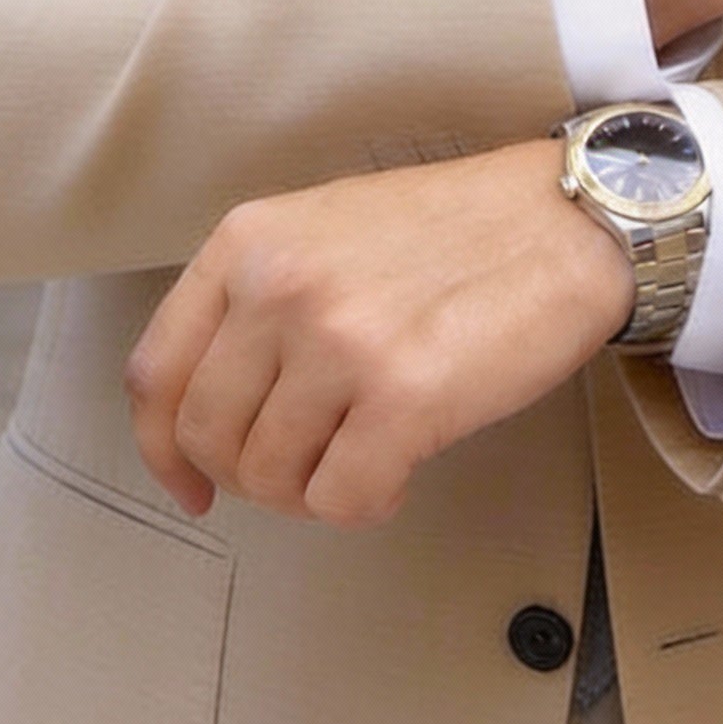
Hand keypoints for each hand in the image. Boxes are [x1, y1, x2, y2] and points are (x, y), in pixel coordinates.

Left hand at [124, 139, 634, 528]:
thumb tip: (212, 415)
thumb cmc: (457, 230)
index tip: (188, 483)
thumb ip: (259, 299)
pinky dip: (367, 503)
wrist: (566, 219)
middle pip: (206, 437)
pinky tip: (400, 469)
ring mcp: (339, 341)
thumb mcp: (326, 230)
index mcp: (250, 241)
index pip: (156, 372)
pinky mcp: (404, 396)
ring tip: (364, 455)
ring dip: (313, 489)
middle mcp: (280, 286)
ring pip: (270, 477)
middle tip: (304, 467)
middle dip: (250, 476)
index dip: (162, 448)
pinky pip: (341, 500)